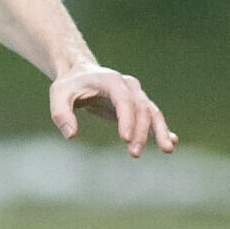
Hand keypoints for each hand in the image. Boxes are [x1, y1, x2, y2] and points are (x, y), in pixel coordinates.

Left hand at [49, 65, 175, 157]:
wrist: (81, 75)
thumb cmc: (69, 86)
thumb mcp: (58, 95)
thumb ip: (62, 114)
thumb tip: (71, 135)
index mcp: (111, 80)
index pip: (123, 99)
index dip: (126, 118)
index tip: (125, 138)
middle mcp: (128, 86)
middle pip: (140, 108)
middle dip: (140, 132)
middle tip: (134, 154)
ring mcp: (136, 95)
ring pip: (152, 112)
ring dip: (159, 131)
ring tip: (167, 150)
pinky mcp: (137, 106)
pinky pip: (153, 117)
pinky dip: (162, 129)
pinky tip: (171, 141)